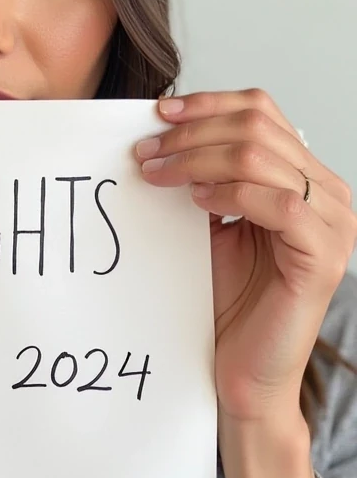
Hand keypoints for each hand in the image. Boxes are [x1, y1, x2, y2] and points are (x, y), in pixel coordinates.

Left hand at [133, 87, 356, 422]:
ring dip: (198, 158)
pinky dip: (230, 193)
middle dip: (193, 132)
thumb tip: (158, 133)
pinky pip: (277, 202)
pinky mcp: (323, 256)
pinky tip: (198, 202)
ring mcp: (332, 223)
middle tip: (146, 151)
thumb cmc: (227, 302)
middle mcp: (328, 193)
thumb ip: (203, 178)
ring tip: (157, 174)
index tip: (158, 112)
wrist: (241, 374)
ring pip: (262, 156)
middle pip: (259, 126)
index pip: (262, 111)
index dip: (209, 104)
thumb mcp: (211, 223)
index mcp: (305, 176)